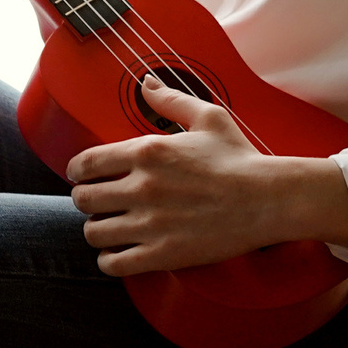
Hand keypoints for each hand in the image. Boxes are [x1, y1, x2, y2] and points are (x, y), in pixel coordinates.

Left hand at [67, 80, 347, 276]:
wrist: (269, 199)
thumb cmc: (240, 158)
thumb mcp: (208, 118)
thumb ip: (170, 100)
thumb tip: (146, 83)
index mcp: (147, 151)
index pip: (84, 164)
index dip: (77, 172)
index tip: (83, 177)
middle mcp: (142, 186)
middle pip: (83, 200)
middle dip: (87, 201)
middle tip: (99, 203)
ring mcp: (151, 223)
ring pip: (93, 233)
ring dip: (98, 231)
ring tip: (111, 228)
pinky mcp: (163, 253)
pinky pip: (113, 264)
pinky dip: (110, 260)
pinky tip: (120, 253)